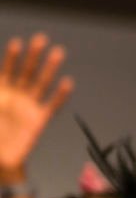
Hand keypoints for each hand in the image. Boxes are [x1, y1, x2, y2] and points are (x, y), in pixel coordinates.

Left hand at [0, 34, 72, 176]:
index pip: (6, 70)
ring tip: (58, 52)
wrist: (0, 159)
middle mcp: (15, 96)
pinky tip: (67, 82)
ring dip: (49, 68)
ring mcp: (28, 106)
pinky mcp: (39, 120)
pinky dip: (59, 95)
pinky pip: (51, 105)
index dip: (11, 57)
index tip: (18, 43)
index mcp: (0, 92)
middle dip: (33, 55)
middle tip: (41, 39)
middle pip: (26, 71)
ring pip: (41, 83)